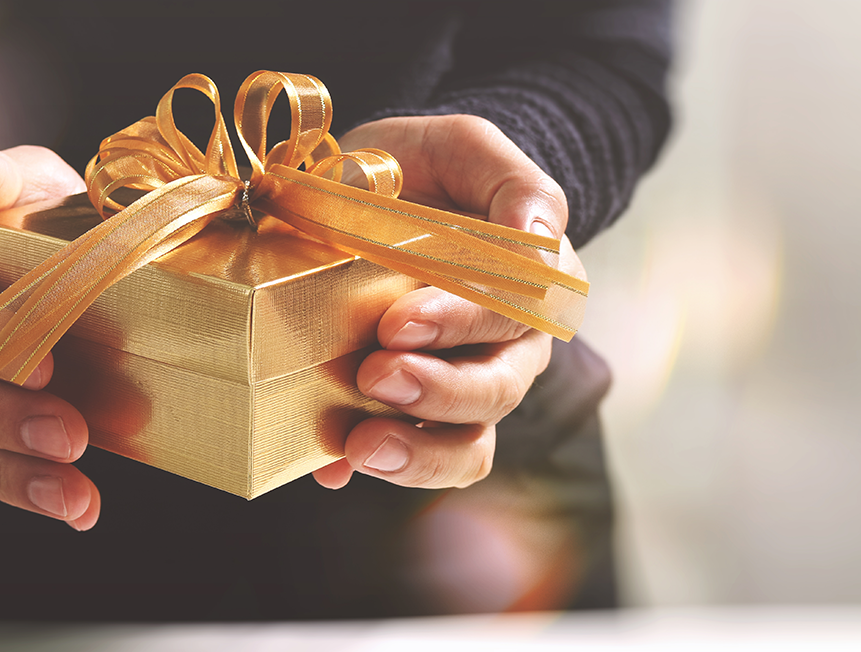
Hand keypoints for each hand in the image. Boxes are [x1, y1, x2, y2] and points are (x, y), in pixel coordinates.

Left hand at [314, 115, 585, 489]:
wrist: (378, 198)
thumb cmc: (426, 171)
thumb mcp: (462, 147)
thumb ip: (507, 176)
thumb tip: (535, 228)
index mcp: (532, 280)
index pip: (517, 309)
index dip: (462, 322)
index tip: (399, 322)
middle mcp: (508, 344)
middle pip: (497, 387)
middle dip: (437, 390)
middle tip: (374, 375)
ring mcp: (462, 386)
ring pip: (469, 443)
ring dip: (418, 452)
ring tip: (361, 446)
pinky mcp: (413, 416)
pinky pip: (409, 458)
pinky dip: (364, 466)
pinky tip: (329, 465)